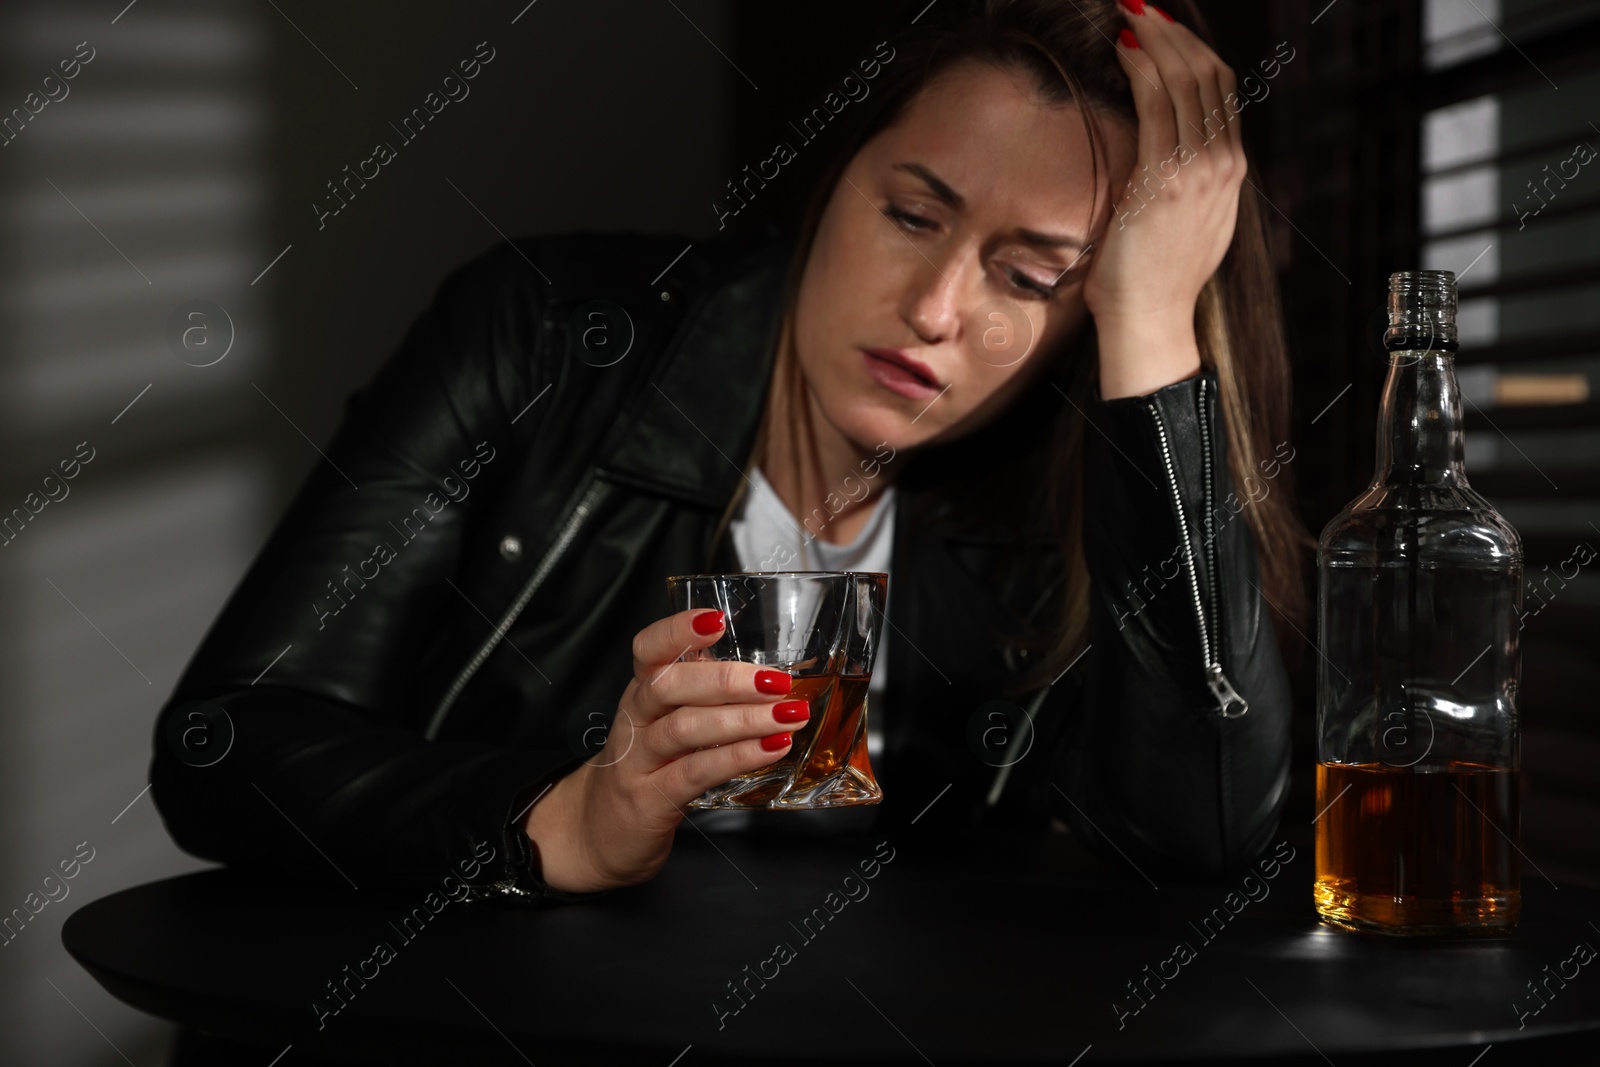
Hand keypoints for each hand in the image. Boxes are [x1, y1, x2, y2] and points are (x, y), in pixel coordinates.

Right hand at [521, 608, 805, 892]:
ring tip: (788, 716)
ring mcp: (638, 761)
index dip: (678, 630)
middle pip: (669, 685)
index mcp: (641, 693)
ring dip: (742, 719)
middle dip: (727, 680)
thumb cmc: (646, 770)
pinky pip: (695, 773)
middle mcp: (635, 720)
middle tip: (777, 681)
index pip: (648, 649)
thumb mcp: (664, 725)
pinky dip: (737, 758)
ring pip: (685, 729)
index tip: (717, 619)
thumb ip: (702, 698)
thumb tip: (768, 675)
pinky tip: (772, 748)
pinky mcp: (650, 800)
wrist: (597, 834)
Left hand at [1085, 2, 1246, 397]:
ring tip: (1129, 13)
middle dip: (1173, 31)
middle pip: (1208, 73)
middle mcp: (1224, 163)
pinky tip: (1122, 49)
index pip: (1221, 89)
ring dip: (1156, 38)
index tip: (1163, 26)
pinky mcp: (1168, 177)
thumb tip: (1161, 154)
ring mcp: (1201, 169)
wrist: (1151, 321)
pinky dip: (1142, 67)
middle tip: (1141, 5)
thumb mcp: (1183, 222)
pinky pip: (1159, 103)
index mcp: (1231, 171)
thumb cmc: (1152, 279)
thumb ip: (1184, 183)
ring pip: (1186, 79)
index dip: (1193, 49)